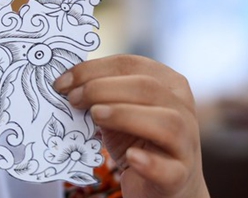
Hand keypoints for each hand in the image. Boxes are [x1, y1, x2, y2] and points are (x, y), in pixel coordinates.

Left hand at [54, 54, 209, 197]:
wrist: (161, 183)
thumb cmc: (135, 138)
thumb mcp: (116, 110)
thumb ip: (100, 95)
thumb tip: (65, 85)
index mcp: (167, 83)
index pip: (130, 64)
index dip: (92, 69)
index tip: (62, 82)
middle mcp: (182, 108)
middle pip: (147, 87)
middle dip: (102, 89)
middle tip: (73, 99)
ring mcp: (186, 143)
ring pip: (166, 122)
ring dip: (125, 115)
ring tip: (96, 116)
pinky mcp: (180, 176)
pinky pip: (169, 169)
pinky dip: (150, 163)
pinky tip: (130, 157)